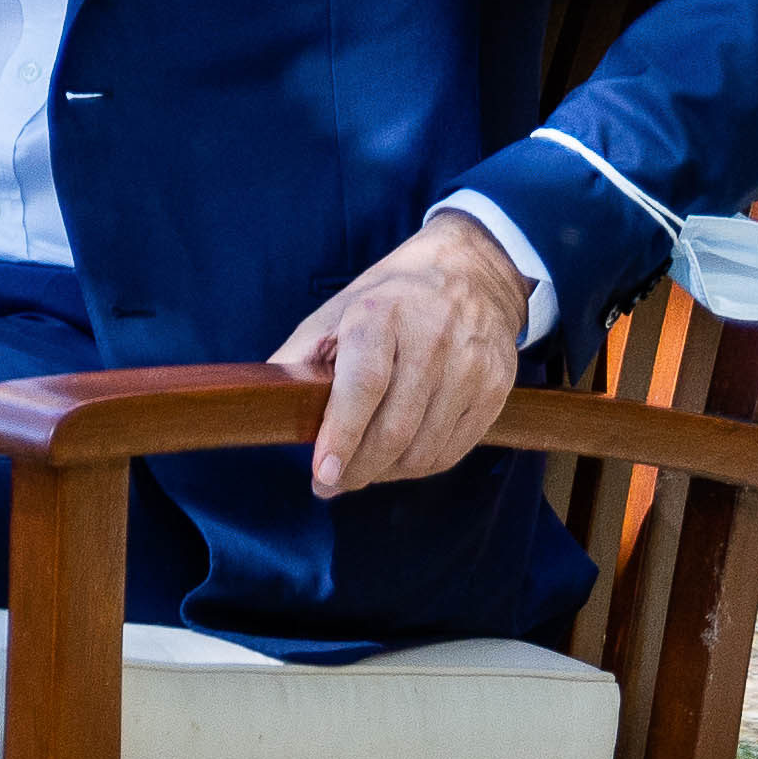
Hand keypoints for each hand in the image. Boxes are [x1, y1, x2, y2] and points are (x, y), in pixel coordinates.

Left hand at [271, 213, 528, 499]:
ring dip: (387, 472)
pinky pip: (455, 448)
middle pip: (395, 427)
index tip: (323, 474)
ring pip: (425, 446)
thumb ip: (300, 357)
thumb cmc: (388, 301)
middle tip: (332, 484)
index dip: (341, 434)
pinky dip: (421, 466)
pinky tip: (398, 461)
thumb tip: (261, 403)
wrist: (469, 273)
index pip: (364, 385)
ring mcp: (469, 364)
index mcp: (380, 315)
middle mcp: (431, 337)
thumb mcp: (336, 312)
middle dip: (358, 468)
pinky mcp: (496, 386)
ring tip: (362, 471)